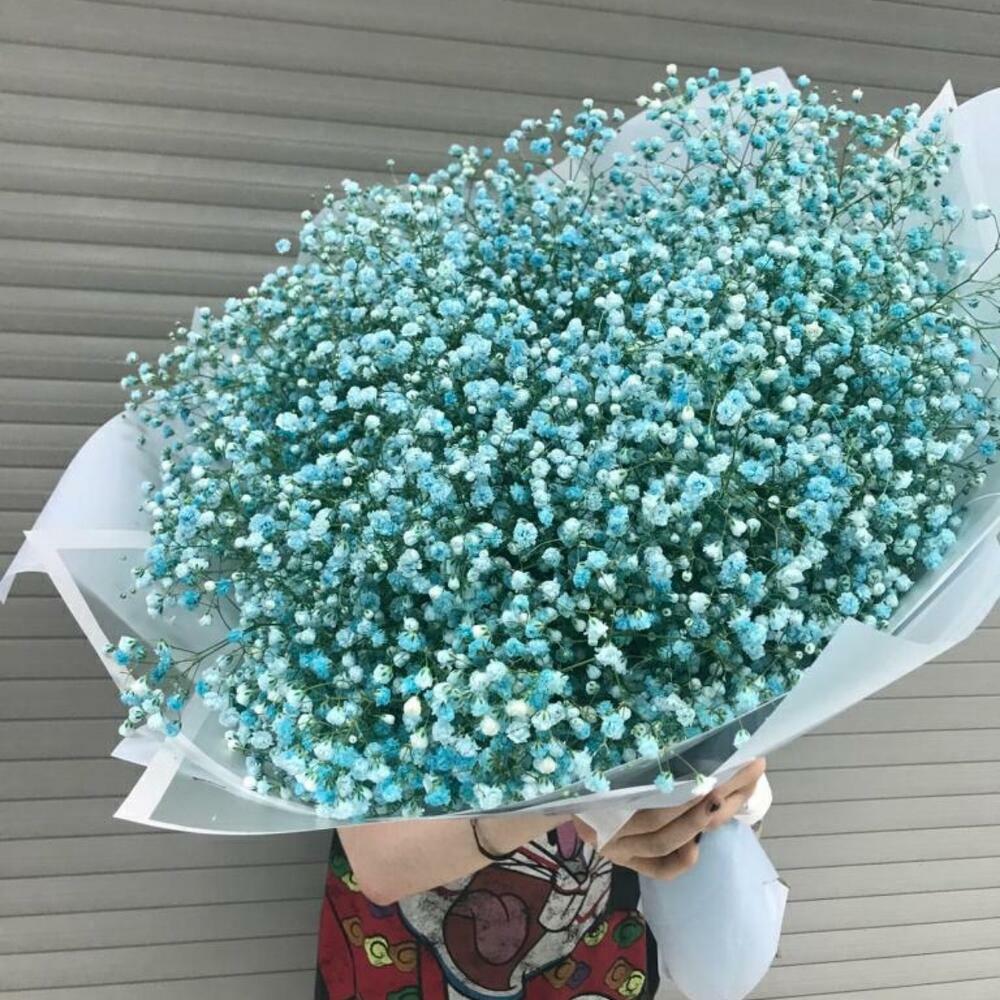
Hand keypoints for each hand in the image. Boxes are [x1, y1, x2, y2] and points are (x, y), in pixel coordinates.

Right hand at [573, 758, 766, 880]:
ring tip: (720, 805)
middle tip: (727, 782)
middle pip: (656, 820)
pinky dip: (679, 861)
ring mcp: (615, 848)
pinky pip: (655, 869)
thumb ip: (629, 759)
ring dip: (694, 826)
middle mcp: (603, 826)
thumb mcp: (600, 759)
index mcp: (596, 793)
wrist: (557, 795)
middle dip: (696, 803)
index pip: (643, 791)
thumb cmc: (585, 769)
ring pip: (660, 843)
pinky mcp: (625, 861)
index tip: (708, 767)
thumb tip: (678, 738)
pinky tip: (698, 847)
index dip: (678, 785)